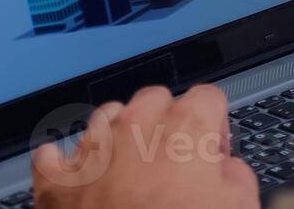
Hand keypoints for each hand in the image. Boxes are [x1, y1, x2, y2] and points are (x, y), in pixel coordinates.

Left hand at [31, 85, 260, 208]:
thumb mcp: (241, 207)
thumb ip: (237, 176)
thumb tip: (227, 171)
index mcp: (185, 129)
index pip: (207, 97)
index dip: (215, 125)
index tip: (213, 151)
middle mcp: (135, 129)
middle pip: (154, 99)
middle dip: (167, 122)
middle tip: (176, 160)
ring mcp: (92, 153)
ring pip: (106, 117)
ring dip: (120, 135)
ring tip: (133, 169)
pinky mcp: (57, 183)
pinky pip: (53, 156)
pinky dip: (66, 165)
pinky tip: (81, 178)